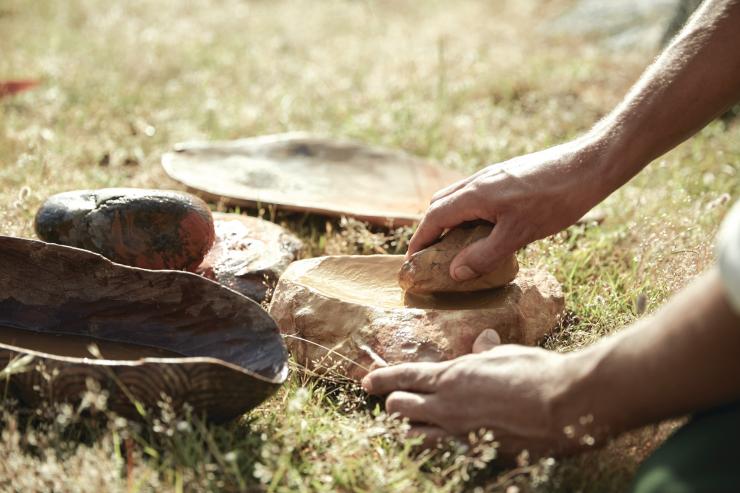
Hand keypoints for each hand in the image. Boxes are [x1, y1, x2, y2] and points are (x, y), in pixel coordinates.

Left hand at [362, 330, 589, 458]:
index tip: (366, 382)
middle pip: (401, 410)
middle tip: (394, 401)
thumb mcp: (506, 354)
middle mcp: (449, 408)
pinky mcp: (478, 452)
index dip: (382, 380)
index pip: (405, 378)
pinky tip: (448, 439)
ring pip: (418, 436)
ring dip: (409, 428)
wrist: (565, 407)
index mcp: (452, 378)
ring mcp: (462, 434)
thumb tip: (482, 340)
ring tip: (408, 423)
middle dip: (393, 404)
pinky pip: (448, 449)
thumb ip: (486, 352)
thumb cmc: (535, 373)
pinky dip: (441, 442)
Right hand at [408, 140, 608, 281]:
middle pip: (440, 205)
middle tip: (432, 256)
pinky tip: (486, 229)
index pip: (433, 218)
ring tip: (456, 247)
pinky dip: (468, 214)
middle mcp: (478, 181)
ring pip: (457, 198)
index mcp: (474, 194)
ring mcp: (493, 177)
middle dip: (430, 231)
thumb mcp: (518, 234)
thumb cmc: (555, 200)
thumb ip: (484, 255)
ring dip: (449, 221)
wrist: (589, 166)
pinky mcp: (507, 177)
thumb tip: (455, 273)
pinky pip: (475, 196)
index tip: (412, 261)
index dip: (420, 241)